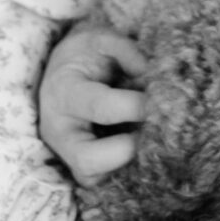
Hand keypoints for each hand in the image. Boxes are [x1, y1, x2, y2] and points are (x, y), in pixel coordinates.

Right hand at [37, 23, 146, 184]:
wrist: (61, 70)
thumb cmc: (85, 54)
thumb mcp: (102, 39)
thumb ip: (129, 52)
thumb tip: (153, 78)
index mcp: (65, 92)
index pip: (101, 107)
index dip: (135, 106)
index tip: (160, 99)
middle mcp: (59, 130)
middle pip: (87, 160)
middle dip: (126, 150)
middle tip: (153, 132)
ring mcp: (66, 154)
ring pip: (92, 178)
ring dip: (126, 165)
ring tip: (149, 140)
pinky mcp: (79, 167)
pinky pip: (101, 181)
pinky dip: (124, 170)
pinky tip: (143, 149)